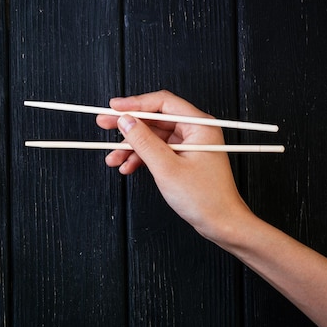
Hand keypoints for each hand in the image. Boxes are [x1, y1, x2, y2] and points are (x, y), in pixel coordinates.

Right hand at [96, 90, 251, 240]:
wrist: (222, 224)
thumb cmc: (206, 198)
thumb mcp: (167, 168)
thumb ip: (144, 142)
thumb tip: (126, 121)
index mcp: (199, 125)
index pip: (162, 103)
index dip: (135, 103)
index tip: (113, 107)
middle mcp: (196, 131)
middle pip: (155, 119)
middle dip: (128, 125)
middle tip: (104, 124)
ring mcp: (190, 145)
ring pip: (154, 137)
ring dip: (132, 147)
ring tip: (113, 157)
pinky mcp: (185, 158)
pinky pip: (158, 151)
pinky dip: (142, 158)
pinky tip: (127, 167)